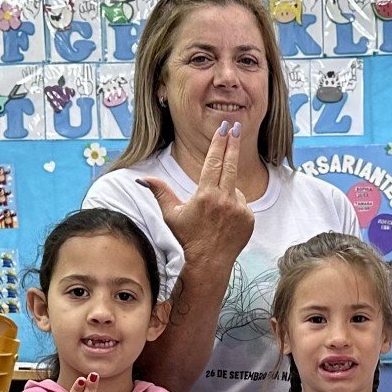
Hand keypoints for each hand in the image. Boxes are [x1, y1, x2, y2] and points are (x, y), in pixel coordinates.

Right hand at [140, 121, 254, 265]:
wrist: (207, 264)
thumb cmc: (186, 240)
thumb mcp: (170, 215)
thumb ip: (159, 192)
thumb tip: (141, 179)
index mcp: (205, 195)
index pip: (214, 162)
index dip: (219, 143)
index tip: (225, 129)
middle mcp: (225, 200)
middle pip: (230, 165)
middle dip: (233, 144)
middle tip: (237, 127)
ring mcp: (240, 210)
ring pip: (234, 189)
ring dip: (226, 191)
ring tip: (214, 212)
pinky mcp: (249, 219)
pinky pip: (242, 204)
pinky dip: (234, 206)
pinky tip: (224, 220)